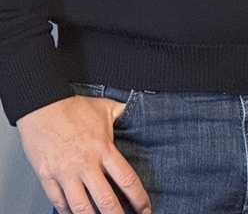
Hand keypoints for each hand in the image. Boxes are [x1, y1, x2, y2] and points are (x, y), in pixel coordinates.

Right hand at [18, 94, 150, 213]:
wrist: (42, 106)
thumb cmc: (73, 108)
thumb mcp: (105, 107)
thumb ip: (123, 113)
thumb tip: (139, 112)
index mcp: (103, 149)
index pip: (127, 180)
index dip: (138, 198)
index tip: (145, 208)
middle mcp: (86, 164)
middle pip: (106, 201)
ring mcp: (65, 173)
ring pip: (81, 208)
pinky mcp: (47, 177)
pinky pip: (59, 203)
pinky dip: (67, 212)